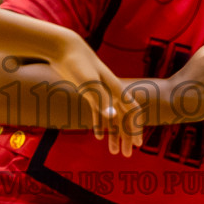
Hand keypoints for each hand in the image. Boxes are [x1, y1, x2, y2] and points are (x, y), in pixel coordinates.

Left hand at [45, 31, 141, 155]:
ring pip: (112, 117)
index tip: (138, 144)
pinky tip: (99, 136)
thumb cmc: (77, 63)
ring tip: (115, 151)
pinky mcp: (88, 91)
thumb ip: (101, 100)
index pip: (131, 111)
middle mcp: (110, 91)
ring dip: (114, 134)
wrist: (64, 48)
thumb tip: (114, 118)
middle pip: (124, 118)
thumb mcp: (88, 83)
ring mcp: (100, 91)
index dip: (136, 128)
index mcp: (114, 89)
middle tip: (127, 154)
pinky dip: (100, 124)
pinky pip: (98, 112)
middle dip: (127, 136)